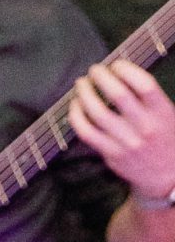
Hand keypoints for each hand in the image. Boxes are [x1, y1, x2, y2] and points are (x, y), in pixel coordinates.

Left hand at [67, 59, 174, 200]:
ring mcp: (127, 142)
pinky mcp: (111, 155)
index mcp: (163, 113)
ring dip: (85, 93)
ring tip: (82, 83)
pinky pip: (86, 132)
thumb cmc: (165, 138)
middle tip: (95, 70)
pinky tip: (75, 105)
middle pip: (118, 94)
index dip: (127, 69)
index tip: (117, 64)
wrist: (167, 177)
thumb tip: (118, 73)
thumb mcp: (168, 115)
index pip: (144, 84)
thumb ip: (148, 98)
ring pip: (97, 112)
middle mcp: (145, 127)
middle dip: (102, 77)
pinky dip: (76, 115)